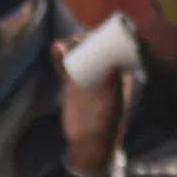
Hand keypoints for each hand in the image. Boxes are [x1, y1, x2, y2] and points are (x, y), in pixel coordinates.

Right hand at [53, 38, 129, 176]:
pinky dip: (61, 57)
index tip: (102, 33)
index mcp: (119, 76)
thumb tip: (111, 67)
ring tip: (70, 43)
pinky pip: (66, 66)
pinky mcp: (71, 83)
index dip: (110, 39)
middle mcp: (103, 73)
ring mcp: (87, 77)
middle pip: (96, 49)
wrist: (89, 144)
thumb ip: (112, 88)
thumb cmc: (107, 125)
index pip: (116, 51)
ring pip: (80, 55)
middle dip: (89, 40)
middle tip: (82, 38)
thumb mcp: (113, 105)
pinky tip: (57, 48)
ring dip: (74, 46)